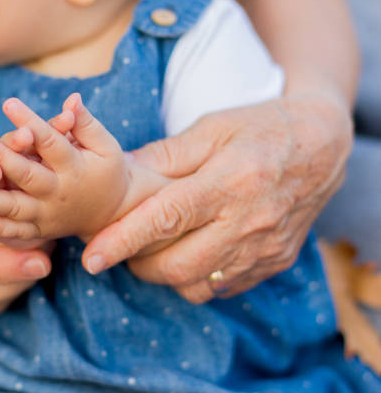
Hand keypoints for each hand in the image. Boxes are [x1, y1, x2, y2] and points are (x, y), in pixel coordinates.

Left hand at [0, 94, 168, 241]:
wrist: (112, 212)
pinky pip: (14, 233)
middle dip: (2, 158)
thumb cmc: (107, 171)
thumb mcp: (105, 146)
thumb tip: (72, 99)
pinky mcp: (38, 231)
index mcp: (75, 168)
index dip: (30, 122)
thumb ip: (86, 124)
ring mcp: (47, 216)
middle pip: (27, 175)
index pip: (50, 142)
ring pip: (15, 208)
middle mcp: (58, 194)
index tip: (8, 103)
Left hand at [82, 94, 352, 302]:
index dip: (124, 241)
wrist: (323, 145)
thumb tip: (119, 173)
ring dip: (163, 273)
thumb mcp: (211, 128)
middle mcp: (249, 221)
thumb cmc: (261, 128)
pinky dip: (195, 277)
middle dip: (136, 263)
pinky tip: (189, 253)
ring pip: (197, 284)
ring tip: (152, 249)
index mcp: (230, 181)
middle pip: (177, 264)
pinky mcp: (274, 262)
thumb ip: (165, 155)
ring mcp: (265, 248)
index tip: (92, 258)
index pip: (167, 219)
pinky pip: (221, 288)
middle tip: (119, 246)